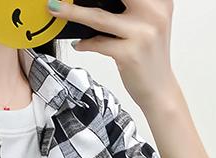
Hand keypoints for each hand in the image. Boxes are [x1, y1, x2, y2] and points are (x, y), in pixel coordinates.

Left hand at [46, 0, 175, 109]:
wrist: (159, 90)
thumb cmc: (147, 57)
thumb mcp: (145, 25)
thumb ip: (128, 8)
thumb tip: (90, 0)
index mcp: (159, 1)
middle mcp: (154, 14)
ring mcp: (143, 34)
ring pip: (99, 17)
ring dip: (72, 12)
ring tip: (56, 9)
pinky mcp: (130, 54)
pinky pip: (99, 43)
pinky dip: (85, 43)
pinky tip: (80, 44)